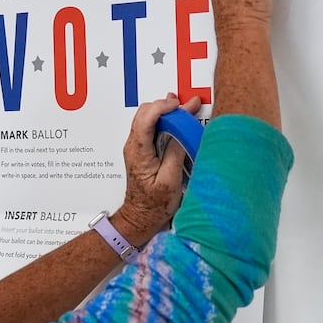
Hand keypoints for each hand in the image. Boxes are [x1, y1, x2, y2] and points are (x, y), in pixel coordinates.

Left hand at [113, 93, 197, 240]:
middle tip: (188, 106)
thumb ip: (175, 153)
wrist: (141, 217)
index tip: (180, 105)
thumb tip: (182, 132)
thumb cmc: (154, 205)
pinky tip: (177, 120)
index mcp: (139, 152)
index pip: (146, 119)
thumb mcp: (170, 180)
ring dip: (166, 111)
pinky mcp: (143, 150)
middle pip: (145, 113)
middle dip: (166, 105)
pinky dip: (165, 120)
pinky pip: (151, 127)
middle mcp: (134, 146)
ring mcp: (137, 146)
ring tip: (185, 110)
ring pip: (148, 117)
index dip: (163, 107)